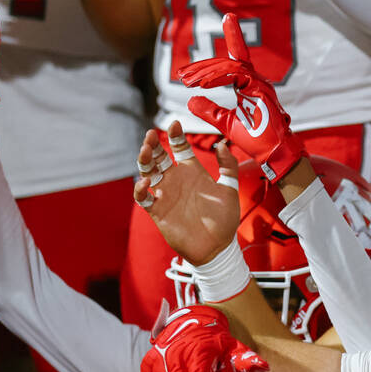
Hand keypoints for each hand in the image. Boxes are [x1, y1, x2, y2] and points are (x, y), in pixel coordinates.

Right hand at [133, 122, 243, 265]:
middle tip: (151, 134)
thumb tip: (222, 144)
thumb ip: (228, 167)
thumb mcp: (229, 190)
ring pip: (148, 173)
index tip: (174, 124)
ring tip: (145, 150)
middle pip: (160, 157)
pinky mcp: (158, 211)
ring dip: (144, 161)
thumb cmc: (224, 220)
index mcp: (193, 173)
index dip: (176, 136)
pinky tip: (146, 181)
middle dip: (154, 144)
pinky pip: (143, 198)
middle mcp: (177, 181)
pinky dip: (141, 189)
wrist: (217, 247)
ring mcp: (166, 195)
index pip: (180, 149)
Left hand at [180, 13, 307, 182]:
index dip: (233, 37)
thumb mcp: (225, 123)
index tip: (227, 17)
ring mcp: (260, 83)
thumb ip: (209, 110)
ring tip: (187, 81)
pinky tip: (201, 85)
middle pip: (227, 61)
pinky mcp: (259, 90)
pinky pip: (234, 75)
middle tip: (182, 75)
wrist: (274, 154)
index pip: (237, 58)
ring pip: (229, 66)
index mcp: (251, 84)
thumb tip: (190, 99)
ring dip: (205, 72)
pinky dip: (215, 78)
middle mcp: (257, 80)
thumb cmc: (257, 140)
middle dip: (202, 66)